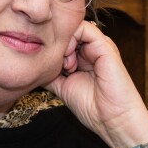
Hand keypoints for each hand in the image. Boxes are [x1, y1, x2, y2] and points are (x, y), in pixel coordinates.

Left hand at [45, 21, 147, 147]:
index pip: (64, 40)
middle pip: (68, 32)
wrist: (112, 120)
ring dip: (64, 43)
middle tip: (57, 66)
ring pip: (74, 27)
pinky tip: (70, 59)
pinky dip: (72, 39)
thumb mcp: (63, 87)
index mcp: (84, 58)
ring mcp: (99, 47)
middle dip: (57, 45)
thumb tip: (35, 65)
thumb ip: (51, 73)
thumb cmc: (93, 108)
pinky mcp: (105, 46)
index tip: (48, 66)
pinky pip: (86, 29)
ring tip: (65, 65)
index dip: (52, 47)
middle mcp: (92, 49)